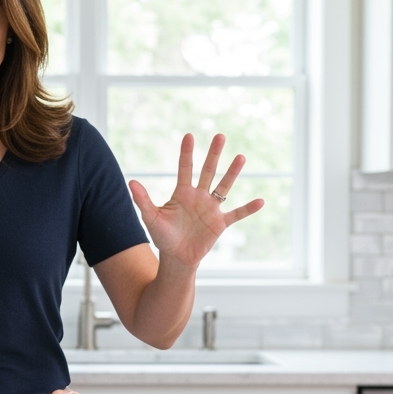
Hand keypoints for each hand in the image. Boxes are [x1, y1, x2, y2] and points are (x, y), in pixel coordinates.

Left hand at [128, 133, 264, 268]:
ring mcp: (211, 209)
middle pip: (207, 171)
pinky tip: (260, 201)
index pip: (185, 169)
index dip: (186, 153)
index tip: (189, 136)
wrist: (176, 257)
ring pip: (223, 187)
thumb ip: (142, 200)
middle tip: (220, 136)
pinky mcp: (220, 223)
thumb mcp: (151, 218)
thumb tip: (131, 182)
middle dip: (213, 155)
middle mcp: (199, 196)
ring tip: (241, 157)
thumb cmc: (163, 236)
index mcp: (182, 193)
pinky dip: (247, 209)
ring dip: (232, 173)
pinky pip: (236, 214)